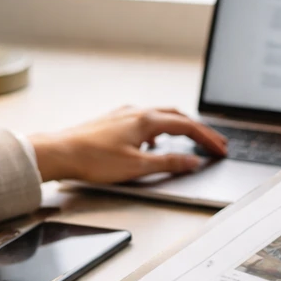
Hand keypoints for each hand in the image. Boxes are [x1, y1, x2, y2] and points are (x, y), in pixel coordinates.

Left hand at [28, 106, 227, 183]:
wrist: (59, 152)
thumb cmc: (93, 160)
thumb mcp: (137, 167)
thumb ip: (168, 164)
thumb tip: (192, 162)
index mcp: (146, 121)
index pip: (187, 127)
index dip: (207, 138)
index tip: (220, 149)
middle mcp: (136, 112)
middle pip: (177, 117)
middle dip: (198, 130)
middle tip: (212, 143)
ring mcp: (123, 115)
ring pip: (160, 116)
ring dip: (179, 127)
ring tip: (189, 140)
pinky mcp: (112, 121)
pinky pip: (144, 121)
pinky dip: (158, 129)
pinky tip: (153, 143)